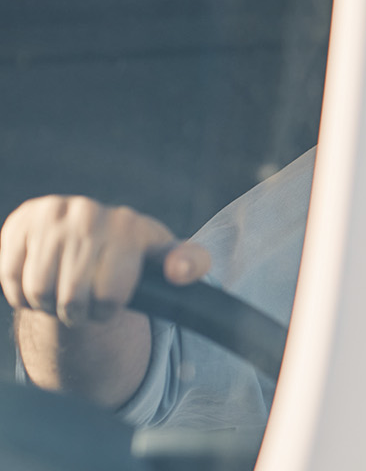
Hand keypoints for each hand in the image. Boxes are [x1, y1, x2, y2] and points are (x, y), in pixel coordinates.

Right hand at [0, 195, 210, 325]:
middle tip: (82, 303)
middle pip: (72, 298)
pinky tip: (39, 283)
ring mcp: (51, 214)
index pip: (111, 294)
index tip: (111, 301)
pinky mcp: (20, 221)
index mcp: (128, 225)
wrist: (88, 240)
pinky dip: (21, 293)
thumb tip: (179, 271)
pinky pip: (11, 277)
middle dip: (77, 312)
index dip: (108, 309)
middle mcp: (89, 212)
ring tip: (62, 293)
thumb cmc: (132, 257)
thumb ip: (188, 264)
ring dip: (48, 305)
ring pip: (39, 291)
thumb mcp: (165, 260)